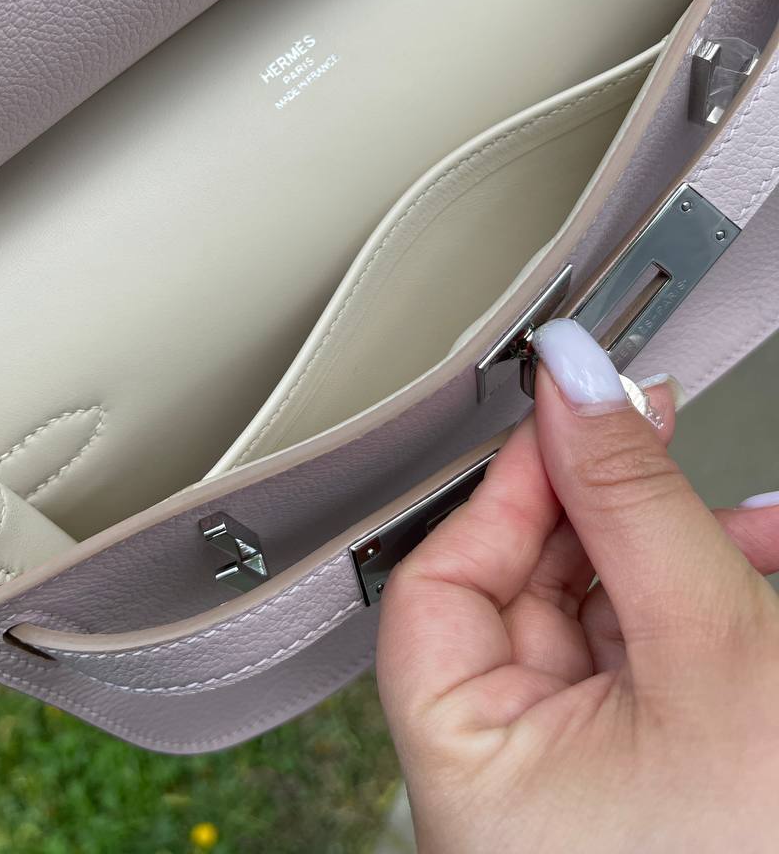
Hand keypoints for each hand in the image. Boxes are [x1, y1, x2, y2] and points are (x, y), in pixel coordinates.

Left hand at [377, 319, 778, 853]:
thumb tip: (574, 378)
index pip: (440, 582)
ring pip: (594, 616)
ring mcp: (574, 780)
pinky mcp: (637, 775)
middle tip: (654, 430)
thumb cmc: (771, 853)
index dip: (509, 485)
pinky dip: (696, 609)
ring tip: (749, 520)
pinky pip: (644, 660)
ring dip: (671, 551)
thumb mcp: (706, 646)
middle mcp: (507, 783)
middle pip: (520, 589)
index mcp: (471, 775)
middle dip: (605, 508)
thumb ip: (632, 501)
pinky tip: (757, 561)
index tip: (571, 409)